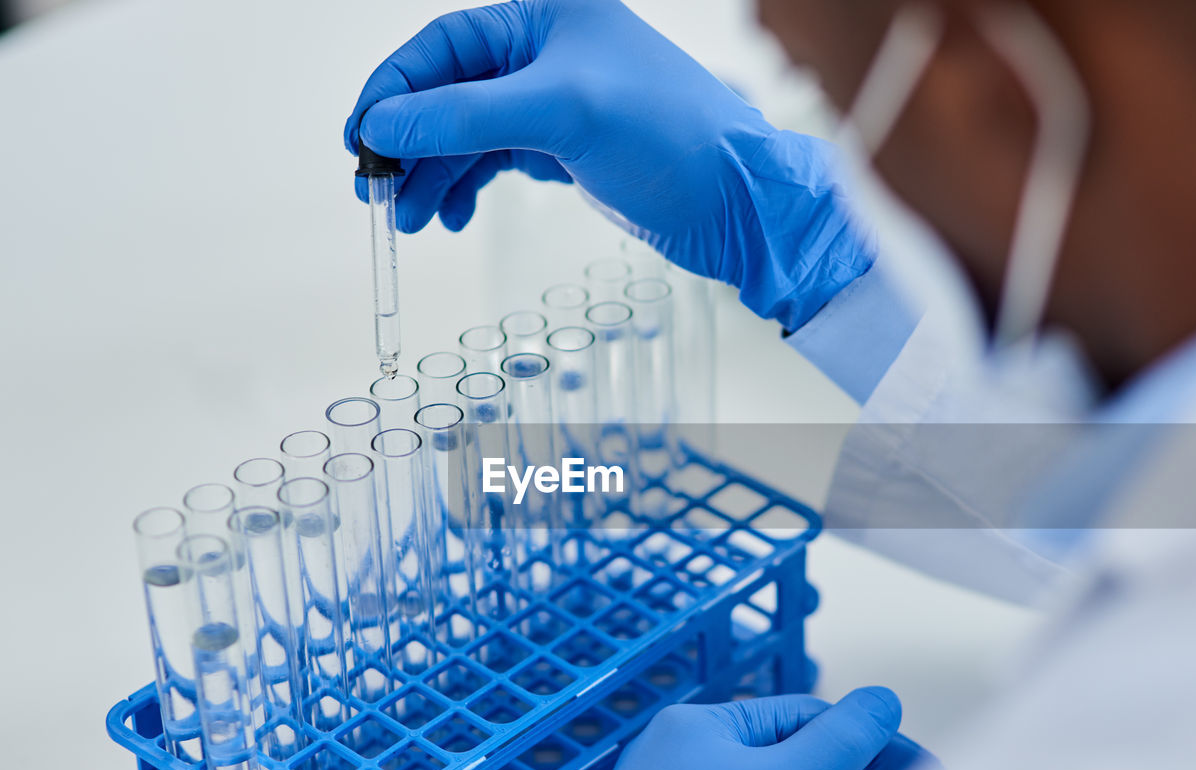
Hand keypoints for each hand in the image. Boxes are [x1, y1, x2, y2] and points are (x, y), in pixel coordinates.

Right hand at [344, 0, 872, 327]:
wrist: (734, 201)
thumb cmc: (667, 135)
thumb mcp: (560, 114)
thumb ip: (465, 117)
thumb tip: (381, 126)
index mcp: (541, 15)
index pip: (441, 47)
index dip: (392, 93)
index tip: (358, 143)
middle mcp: (541, 51)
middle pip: (445, 92)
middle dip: (408, 143)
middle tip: (374, 194)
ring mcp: (550, 101)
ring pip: (465, 133)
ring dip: (432, 175)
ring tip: (410, 221)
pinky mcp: (561, 147)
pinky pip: (492, 160)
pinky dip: (466, 187)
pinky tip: (451, 217)